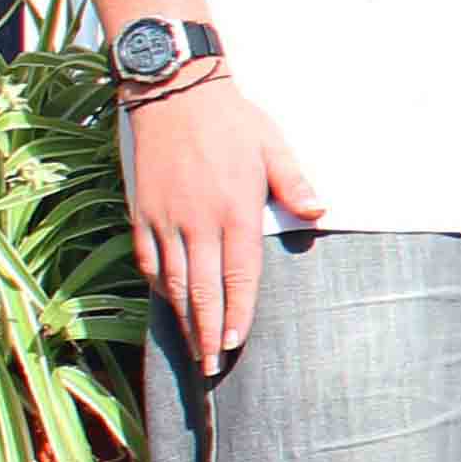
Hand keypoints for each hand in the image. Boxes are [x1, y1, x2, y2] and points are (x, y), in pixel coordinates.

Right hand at [122, 74, 322, 365]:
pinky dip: (157, 284)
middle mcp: (198, 222)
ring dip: (182, 318)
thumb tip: (319, 212)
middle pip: (202, 289)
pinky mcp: (141, 212)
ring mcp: (165, 219)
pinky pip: (147, 258)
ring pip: (172, 281)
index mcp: (236, 211)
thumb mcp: (273, 147)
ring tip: (191, 348)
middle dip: (207, 331)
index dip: (238, 312)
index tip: (236, 343)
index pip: (239, 275)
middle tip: (210, 366)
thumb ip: (294, 184)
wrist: (175, 94)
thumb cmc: (232, 121)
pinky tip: (168, 302)